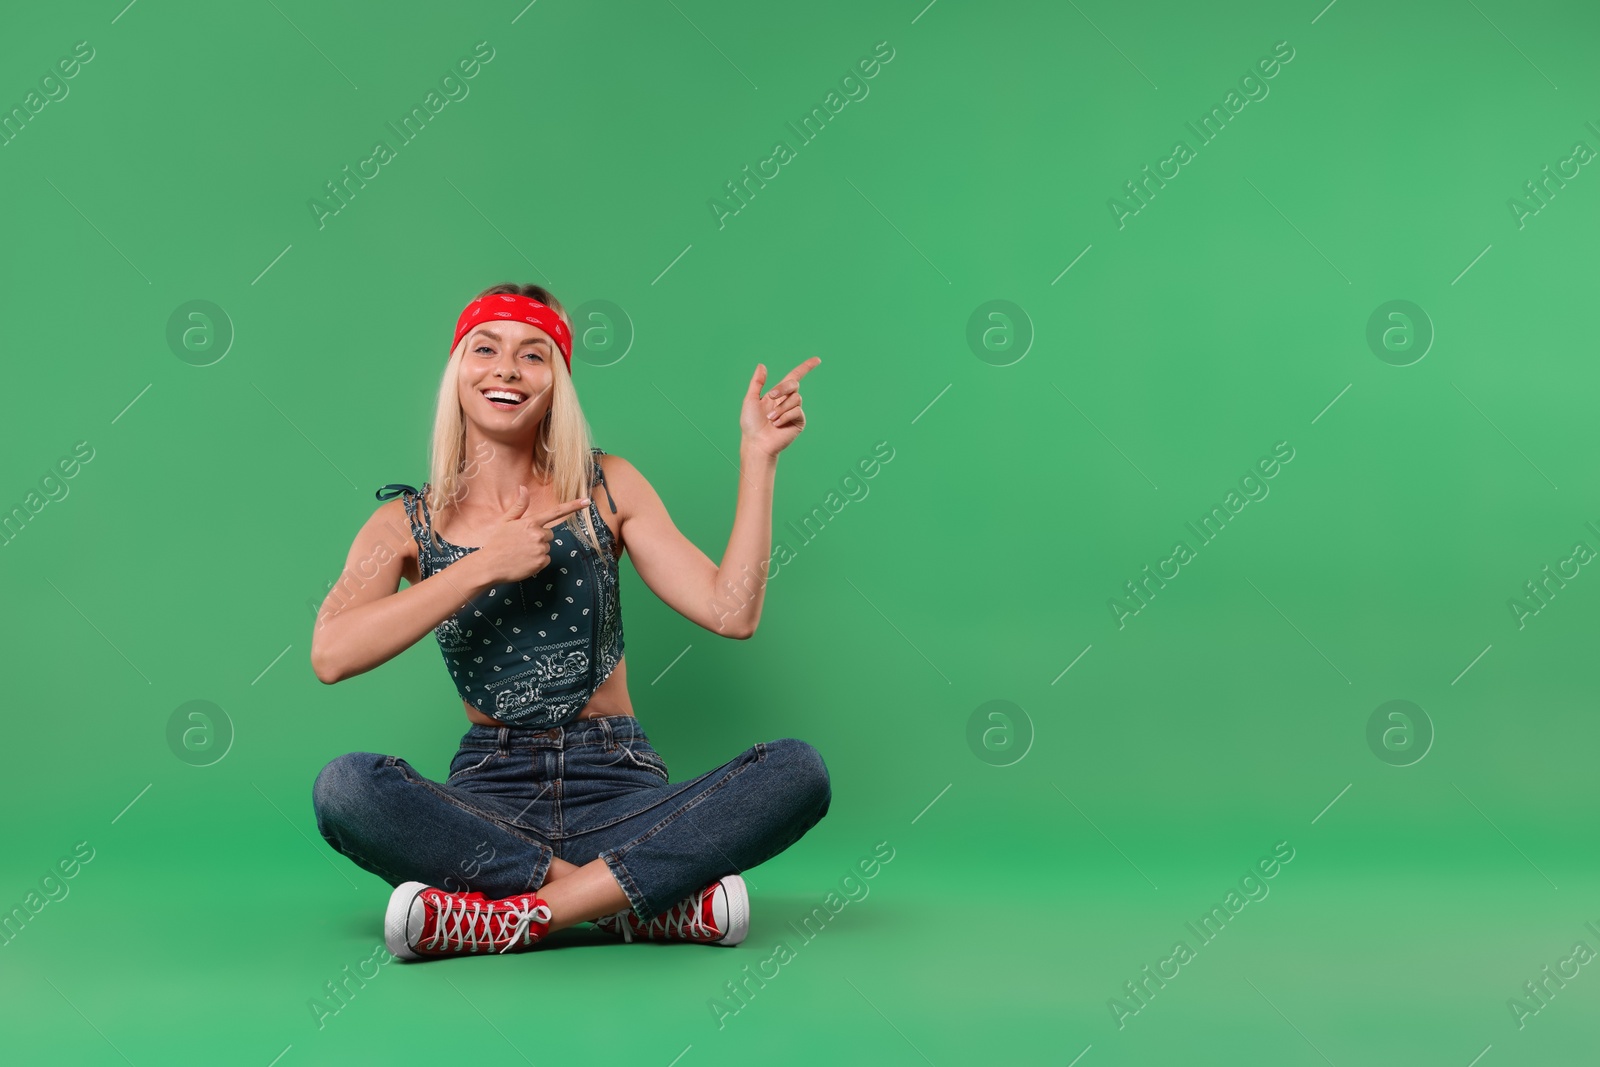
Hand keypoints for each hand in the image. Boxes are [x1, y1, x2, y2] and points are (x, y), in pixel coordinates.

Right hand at [473, 486, 592, 585]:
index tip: (587, 501)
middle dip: (539, 538)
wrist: (490, 566)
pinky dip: (537, 561)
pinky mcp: (541, 562)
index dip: (573, 506)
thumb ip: (519, 506)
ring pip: (547, 547)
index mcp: (531, 522)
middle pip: (549, 534)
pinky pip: (546, 559)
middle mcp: (538, 534)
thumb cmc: (497, 543)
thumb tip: (523, 488)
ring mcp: (541, 549)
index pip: (556, 512)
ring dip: (537, 550)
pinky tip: (524, 561)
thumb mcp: (506, 521)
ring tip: (521, 553)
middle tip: (521, 543)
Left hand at [741, 357, 819, 457]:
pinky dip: (785, 416)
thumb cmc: (750, 423)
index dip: (806, 368)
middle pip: (793, 384)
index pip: (794, 377)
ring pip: (795, 398)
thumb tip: (762, 366)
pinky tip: (777, 424)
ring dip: (781, 408)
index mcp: (777, 394)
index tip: (817, 360)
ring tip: (771, 419)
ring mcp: (794, 411)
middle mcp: (787, 401)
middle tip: (771, 396)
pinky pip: (797, 411)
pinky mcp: (799, 421)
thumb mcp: (751, 399)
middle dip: (782, 388)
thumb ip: (757, 382)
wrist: (757, 442)